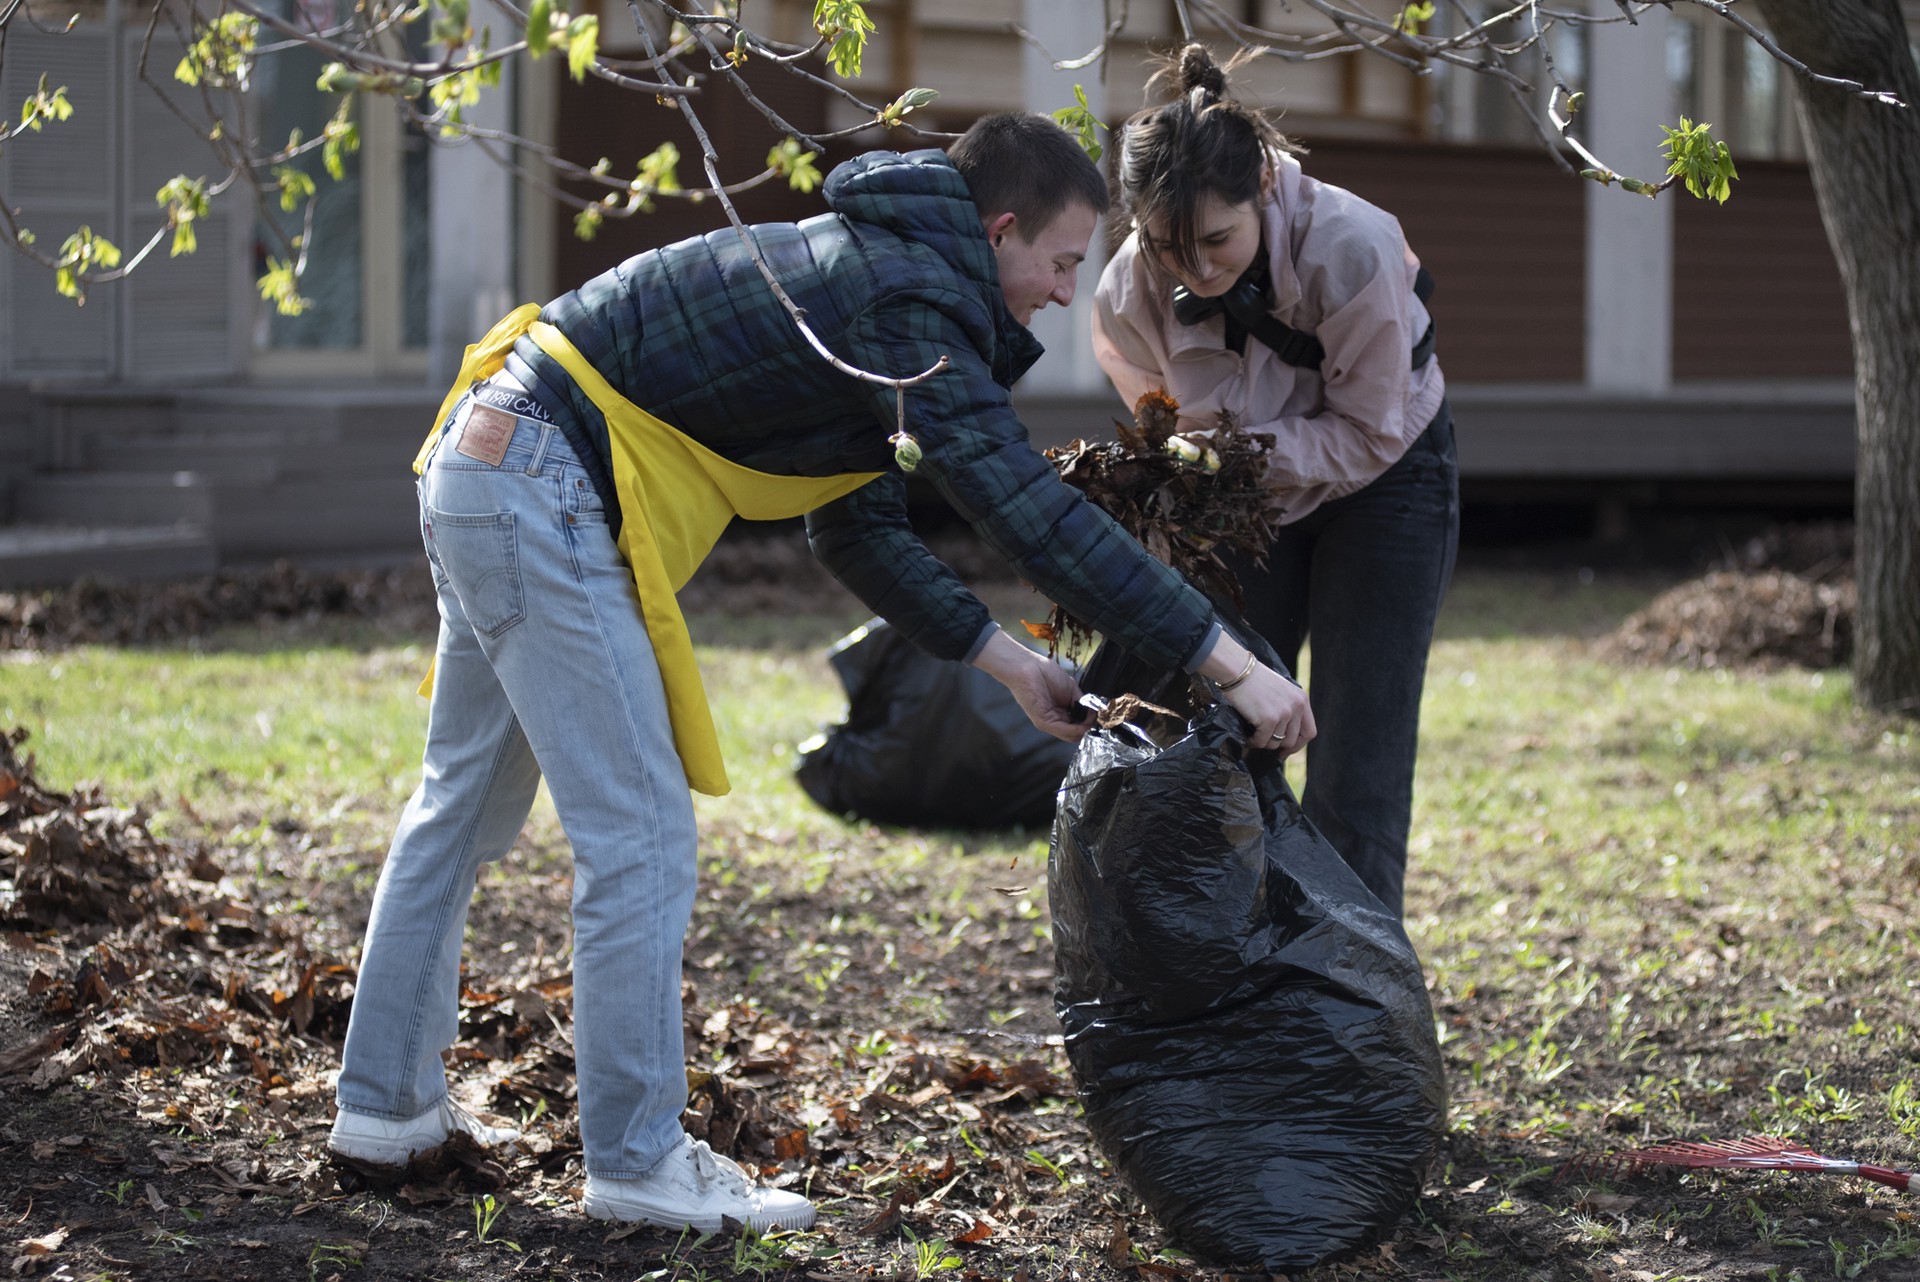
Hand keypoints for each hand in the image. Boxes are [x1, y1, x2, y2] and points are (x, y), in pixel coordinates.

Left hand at [971, 629, 1090, 743]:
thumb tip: (1094, 715)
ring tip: (1094, 719)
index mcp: (1061, 713)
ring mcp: (1049, 723)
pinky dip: (1079, 728)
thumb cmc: (1045, 674)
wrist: (1027, 667)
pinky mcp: (1043, 722)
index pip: (1078, 726)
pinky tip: (1086, 721)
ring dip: (1086, 729)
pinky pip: (1065, 731)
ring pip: (1073, 735)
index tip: (1101, 718)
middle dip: (1090, 728)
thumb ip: (1082, 704)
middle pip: (1077, 734)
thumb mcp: (1071, 690)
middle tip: (1100, 720)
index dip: (1091, 724)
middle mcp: (1055, 720)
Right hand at [1221, 663, 1314, 756]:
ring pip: (1276, 743)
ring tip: (1254, 734)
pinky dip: (1253, 742)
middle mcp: (1296, 706)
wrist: (1237, 670)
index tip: (1286, 750)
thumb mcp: (1281, 691)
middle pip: (1293, 741)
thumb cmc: (1253, 680)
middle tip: (1265, 742)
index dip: (1298, 745)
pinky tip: (1248, 735)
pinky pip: (1262, 741)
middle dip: (1278, 745)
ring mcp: (1284, 713)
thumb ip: (1289, 709)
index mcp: (1302, 699)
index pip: (1309, 732)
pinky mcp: (1269, 719)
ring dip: (1264, 742)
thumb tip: (1285, 736)